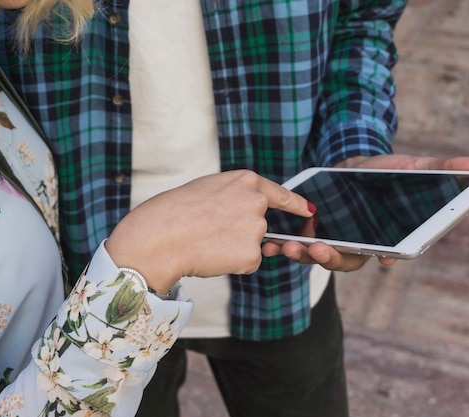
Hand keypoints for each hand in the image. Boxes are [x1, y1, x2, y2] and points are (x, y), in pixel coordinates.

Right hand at [105, 170, 314, 292]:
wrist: (159, 237)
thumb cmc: (171, 212)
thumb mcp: (206, 188)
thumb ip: (231, 195)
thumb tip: (243, 212)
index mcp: (245, 180)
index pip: (279, 193)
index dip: (295, 203)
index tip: (308, 210)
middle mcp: (257, 202)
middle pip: (259, 223)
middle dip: (240, 231)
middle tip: (210, 232)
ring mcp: (256, 229)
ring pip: (252, 245)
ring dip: (234, 248)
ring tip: (206, 242)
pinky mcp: (252, 255)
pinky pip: (247, 263)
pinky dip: (232, 264)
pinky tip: (211, 256)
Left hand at [263, 153, 468, 271]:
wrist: (350, 166)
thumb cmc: (387, 172)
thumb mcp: (417, 167)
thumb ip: (449, 171)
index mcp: (386, 237)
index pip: (388, 252)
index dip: (383, 256)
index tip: (381, 256)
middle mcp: (359, 246)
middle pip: (347, 260)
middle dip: (332, 258)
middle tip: (318, 249)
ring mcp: (332, 242)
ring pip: (318, 256)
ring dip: (303, 255)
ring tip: (288, 246)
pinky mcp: (310, 235)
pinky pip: (297, 245)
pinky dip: (284, 245)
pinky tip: (271, 240)